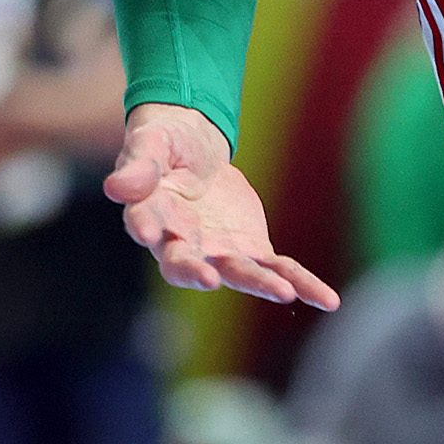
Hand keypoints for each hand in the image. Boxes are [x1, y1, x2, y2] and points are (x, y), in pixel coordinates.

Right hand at [105, 101, 339, 309]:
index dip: (146, 228)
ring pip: (238, 272)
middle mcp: (183, 244)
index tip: (149, 231)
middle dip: (197, 273)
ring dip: (260, 284)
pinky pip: (277, 269)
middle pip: (187, 264)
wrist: (194, 145)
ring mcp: (219, 251)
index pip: (145, 225)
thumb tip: (116, 187)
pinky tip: (327, 300)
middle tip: (210, 280)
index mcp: (152, 216)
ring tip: (284, 292)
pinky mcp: (250, 248)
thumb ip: (138, 167)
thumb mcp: (150, 143)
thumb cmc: (164, 144)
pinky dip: (302, 283)